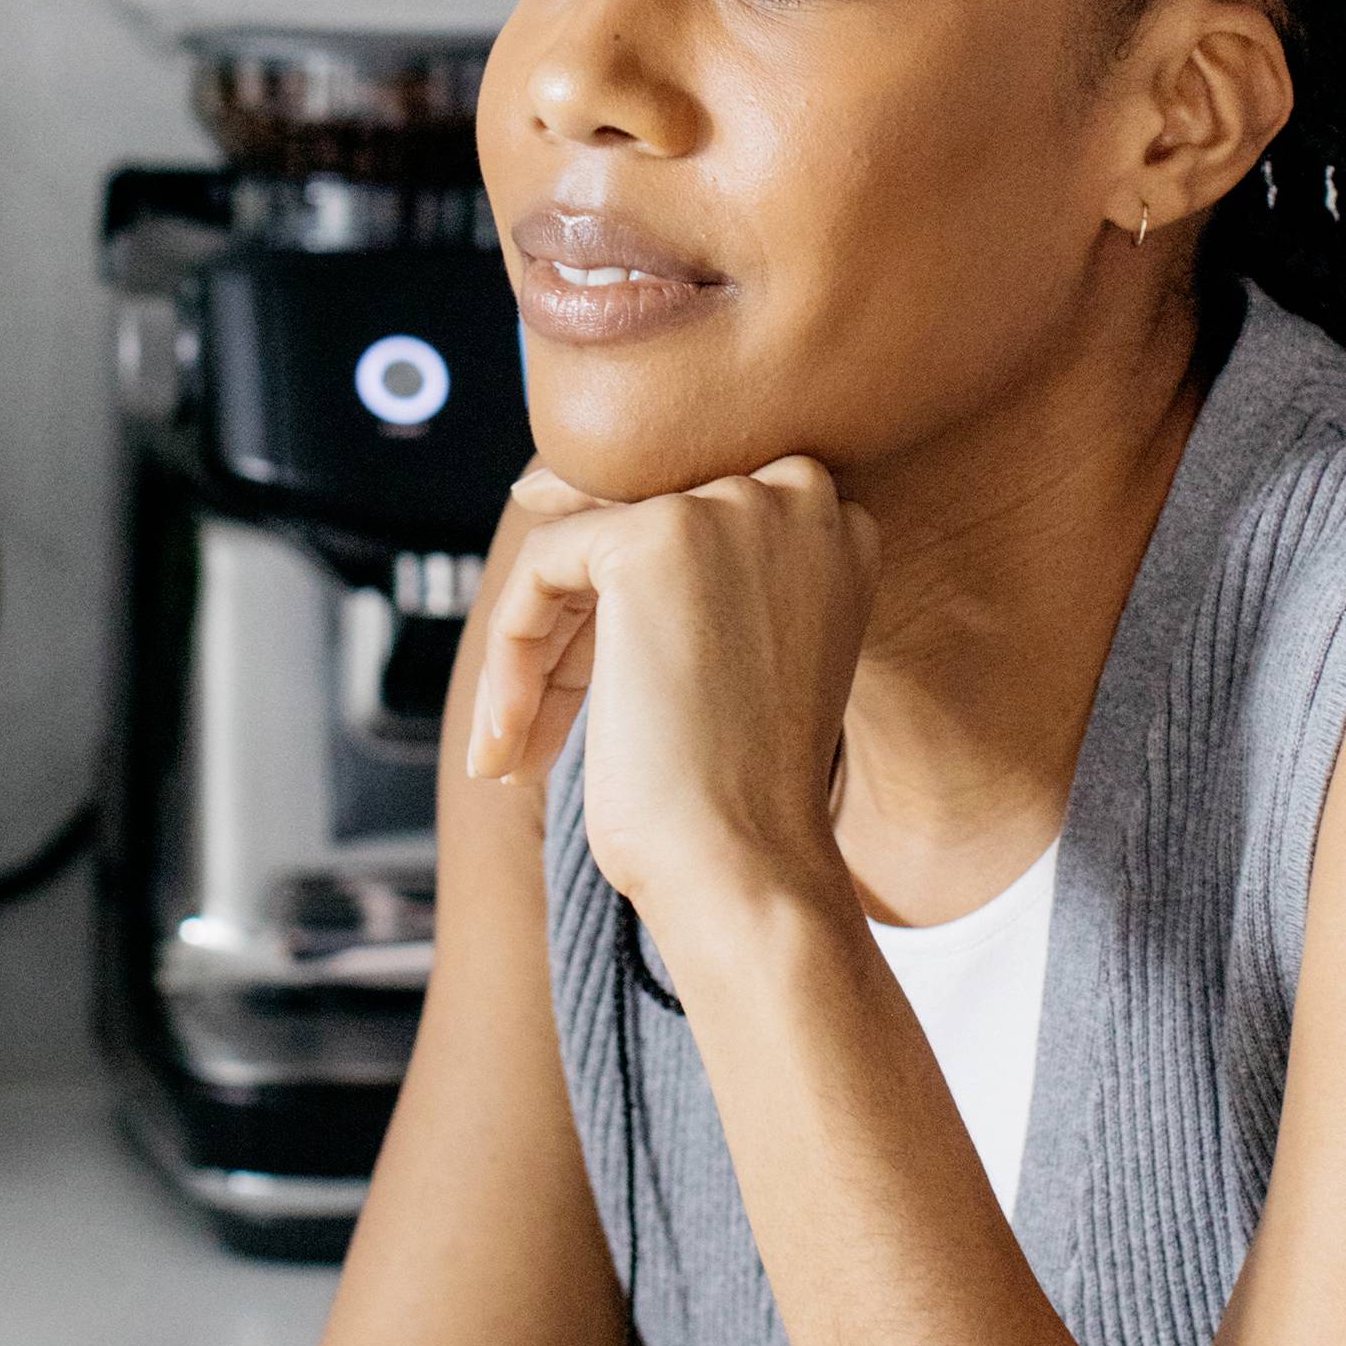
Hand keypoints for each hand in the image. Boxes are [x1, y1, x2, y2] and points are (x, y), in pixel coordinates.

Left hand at [465, 456, 882, 921]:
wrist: (746, 864)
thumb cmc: (733, 797)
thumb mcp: (718, 659)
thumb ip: (666, 573)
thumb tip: (536, 481)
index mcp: (836, 531)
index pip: (689, 518)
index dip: (612, 595)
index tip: (564, 667)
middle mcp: (798, 500)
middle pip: (628, 529)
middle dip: (568, 632)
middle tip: (529, 732)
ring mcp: (730, 508)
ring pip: (577, 551)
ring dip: (530, 656)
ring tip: (509, 750)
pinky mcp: (656, 535)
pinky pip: (541, 568)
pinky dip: (512, 657)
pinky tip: (509, 743)